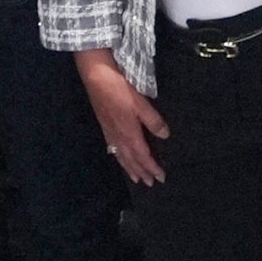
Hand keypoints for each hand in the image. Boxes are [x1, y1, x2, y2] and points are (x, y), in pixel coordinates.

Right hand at [77, 51, 168, 185]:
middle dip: (141, 172)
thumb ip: (153, 120)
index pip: (143, 156)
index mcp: (129, 132)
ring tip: (136, 178)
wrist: (96, 77)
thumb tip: (165, 136)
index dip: (152, 168)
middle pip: (131, 160)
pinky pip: (113, 149)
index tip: (161, 178)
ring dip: (129, 169)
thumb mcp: (141, 102)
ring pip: (120, 156)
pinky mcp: (104, 126)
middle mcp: (118, 136)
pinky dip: (119, 158)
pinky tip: (120, 158)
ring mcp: (109, 132)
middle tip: (150, 184)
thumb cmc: (120, 88)